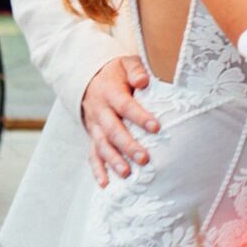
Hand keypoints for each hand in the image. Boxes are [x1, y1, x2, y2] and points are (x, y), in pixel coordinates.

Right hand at [82, 55, 159, 187]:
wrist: (89, 79)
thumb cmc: (115, 73)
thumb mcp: (125, 63)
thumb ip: (135, 69)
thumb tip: (143, 81)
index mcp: (110, 92)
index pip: (125, 106)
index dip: (139, 117)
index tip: (156, 128)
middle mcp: (100, 111)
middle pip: (113, 130)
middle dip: (128, 145)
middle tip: (144, 159)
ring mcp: (94, 126)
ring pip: (102, 145)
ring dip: (113, 161)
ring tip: (127, 174)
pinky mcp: (92, 136)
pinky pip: (92, 154)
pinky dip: (97, 170)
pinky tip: (105, 184)